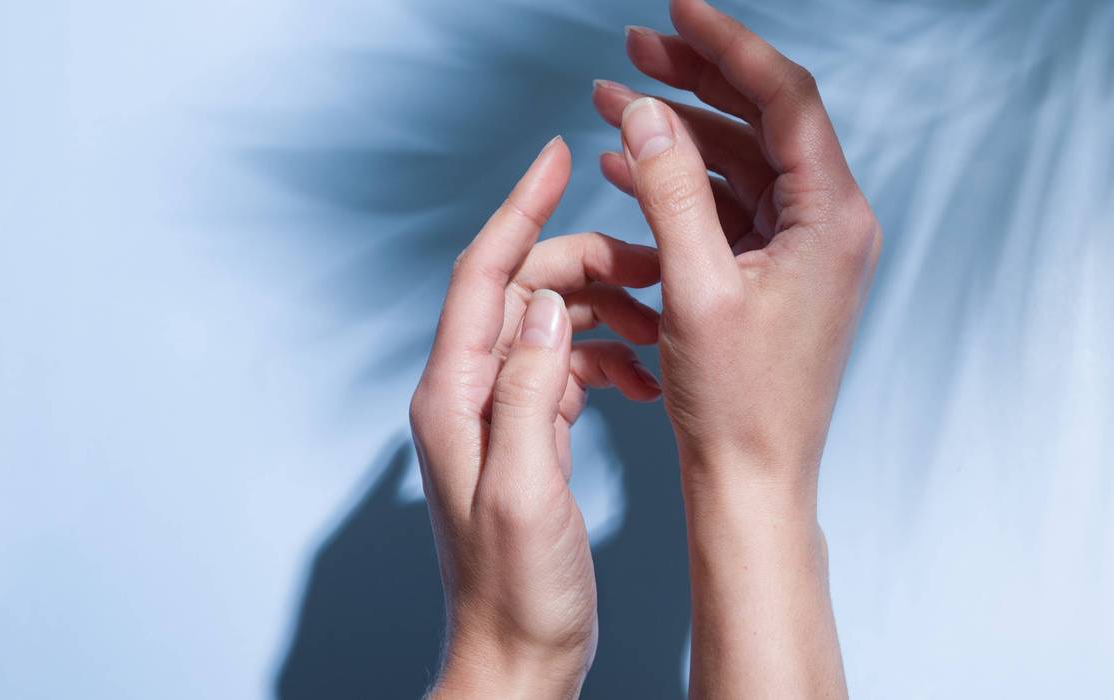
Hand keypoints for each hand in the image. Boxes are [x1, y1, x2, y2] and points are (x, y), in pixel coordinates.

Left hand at [409, 137, 662, 698]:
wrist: (516, 655)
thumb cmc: (516, 589)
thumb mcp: (527, 489)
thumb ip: (529, 390)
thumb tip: (542, 300)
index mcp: (454, 396)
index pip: (480, 275)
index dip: (517, 210)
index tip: (557, 158)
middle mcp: (467, 394)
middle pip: (521, 291)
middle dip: (585, 267)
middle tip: (655, 267)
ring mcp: (496, 412)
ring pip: (547, 326)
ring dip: (603, 314)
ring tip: (659, 328)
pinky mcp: (526, 432)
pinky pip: (563, 368)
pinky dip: (604, 358)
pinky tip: (644, 375)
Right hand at [593, 0, 879, 695]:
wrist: (752, 478)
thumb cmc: (737, 402)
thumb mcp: (696, 287)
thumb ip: (671, 190)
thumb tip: (646, 111)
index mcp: (830, 217)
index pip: (787, 99)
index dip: (729, 46)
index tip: (678, 8)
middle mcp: (829, 223)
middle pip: (763, 121)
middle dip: (697, 80)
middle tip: (636, 46)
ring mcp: (802, 248)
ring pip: (740, 162)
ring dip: (678, 134)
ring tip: (613, 101)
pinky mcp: (775, 272)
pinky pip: (728, 207)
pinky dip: (681, 184)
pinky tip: (629, 168)